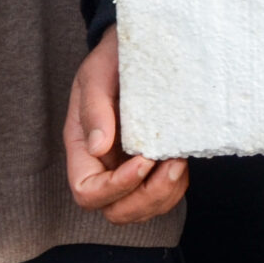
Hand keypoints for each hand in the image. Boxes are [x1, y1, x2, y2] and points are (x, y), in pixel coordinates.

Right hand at [63, 29, 188, 223]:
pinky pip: (163, 196)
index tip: (143, 160)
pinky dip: (175, 188)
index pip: (87, 191)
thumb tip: (98, 147)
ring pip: (142, 210)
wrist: (136, 51)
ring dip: (164, 194)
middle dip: (145, 197)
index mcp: (81, 148)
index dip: (115, 187)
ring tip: (178, 162)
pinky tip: (182, 160)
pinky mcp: (153, 167)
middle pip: (115, 211)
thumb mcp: (96, 75)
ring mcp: (127, 170)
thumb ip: (95, 108)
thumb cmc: (111, 61)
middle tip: (169, 166)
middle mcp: (103, 166)